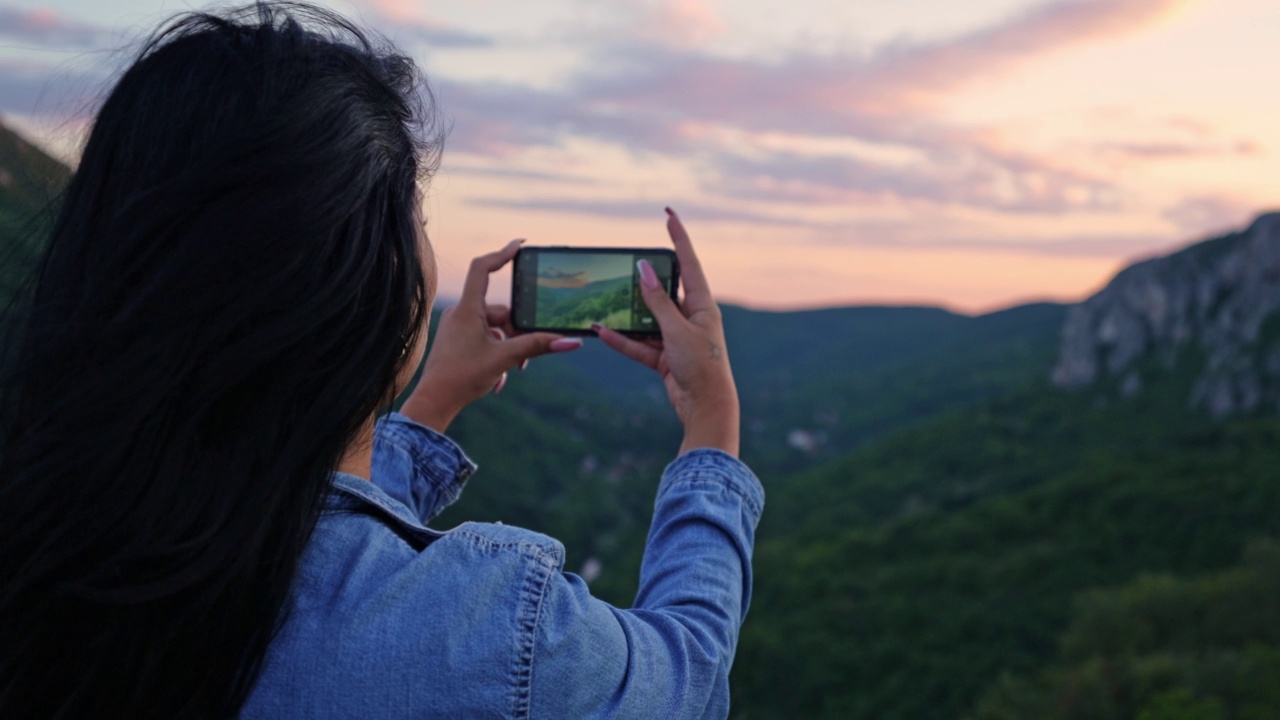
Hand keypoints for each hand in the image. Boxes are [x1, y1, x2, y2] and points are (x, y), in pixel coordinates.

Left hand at [401, 239, 581, 432]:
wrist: (434, 402)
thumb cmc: (462, 378)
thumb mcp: (505, 359)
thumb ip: (537, 346)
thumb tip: (571, 341)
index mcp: (468, 309)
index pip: (483, 269)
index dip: (502, 254)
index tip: (520, 245)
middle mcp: (461, 314)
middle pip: (501, 311)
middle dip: (518, 333)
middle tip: (527, 357)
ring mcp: (458, 327)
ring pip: (495, 329)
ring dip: (509, 348)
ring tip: (513, 371)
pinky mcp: (457, 341)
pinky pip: (485, 340)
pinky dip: (497, 355)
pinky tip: (499, 379)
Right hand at [595, 209, 739, 456]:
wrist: (706, 408)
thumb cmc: (701, 366)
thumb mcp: (677, 330)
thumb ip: (658, 301)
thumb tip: (644, 269)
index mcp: (703, 305)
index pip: (688, 263)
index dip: (678, 238)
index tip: (669, 215)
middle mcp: (691, 318)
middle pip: (662, 292)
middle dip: (642, 283)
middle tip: (623, 266)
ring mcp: (677, 338)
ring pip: (647, 320)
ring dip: (627, 316)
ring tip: (602, 303)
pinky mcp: (666, 358)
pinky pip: (640, 344)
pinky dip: (623, 340)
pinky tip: (603, 332)